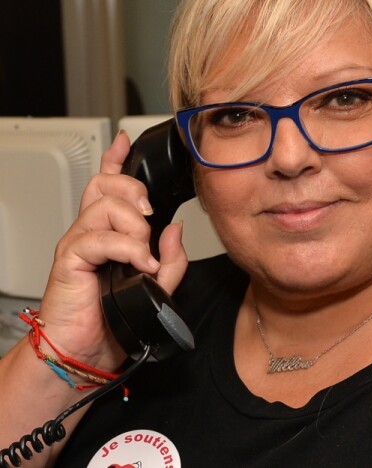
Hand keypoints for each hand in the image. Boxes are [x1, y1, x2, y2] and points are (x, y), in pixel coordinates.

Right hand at [37, 130, 188, 370]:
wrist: (85, 353)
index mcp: (108, 232)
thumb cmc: (114, 319)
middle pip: (106, 184)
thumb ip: (171, 259)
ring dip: (135, 226)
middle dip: (135, 190)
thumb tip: (175, 229)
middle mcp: (91, 232)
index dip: (115, 160)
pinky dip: (127, 248)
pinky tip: (140, 265)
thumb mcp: (156, 287)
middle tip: (150, 214)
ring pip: (105, 206)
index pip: (107, 186)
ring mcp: (78, 243)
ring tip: (144, 254)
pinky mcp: (70, 259)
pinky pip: (99, 237)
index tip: (125, 142)